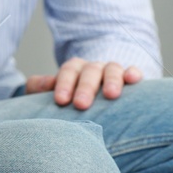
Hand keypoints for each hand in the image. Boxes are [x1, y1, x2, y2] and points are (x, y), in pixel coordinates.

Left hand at [26, 58, 143, 108]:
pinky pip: (133, 71)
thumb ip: (38, 86)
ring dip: (111, 80)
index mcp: (73, 69)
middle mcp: (93, 68)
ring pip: (112, 69)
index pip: (69, 71)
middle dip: (85, 87)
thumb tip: (46, 85)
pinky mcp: (128, 78)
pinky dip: (133, 73)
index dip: (64, 84)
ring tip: (111, 95)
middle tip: (81, 104)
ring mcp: (111, 72)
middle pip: (89, 71)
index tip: (61, 101)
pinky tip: (133, 79)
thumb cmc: (68, 99)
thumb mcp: (49, 92)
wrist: (90, 96)